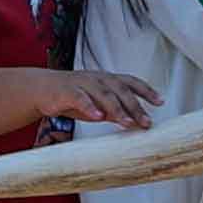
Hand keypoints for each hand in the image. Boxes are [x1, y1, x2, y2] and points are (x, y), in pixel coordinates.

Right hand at [41, 68, 156, 129]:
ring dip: (117, 109)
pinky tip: (98, 117)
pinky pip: (80, 98)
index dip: (147, 91)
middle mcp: (98, 79)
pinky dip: (90, 107)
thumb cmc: (72, 97)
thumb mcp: (97, 105)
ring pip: (103, 94)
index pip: (131, 82)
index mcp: (107, 80)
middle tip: (146, 122)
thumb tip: (135, 122)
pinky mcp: (67, 91)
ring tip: (127, 123)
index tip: (160, 102)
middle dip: (135, 106)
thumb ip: (114, 111)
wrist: (42, 90)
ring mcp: (83, 83)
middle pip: (121, 90)